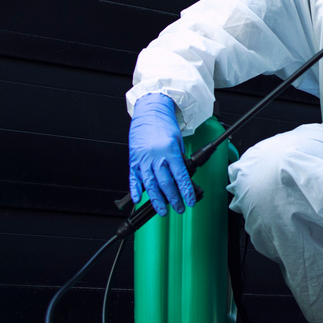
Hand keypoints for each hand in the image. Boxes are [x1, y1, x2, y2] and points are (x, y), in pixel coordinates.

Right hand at [128, 94, 196, 215]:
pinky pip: (134, 179)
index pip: (181, 177)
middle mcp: (156, 157)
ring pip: (150, 185)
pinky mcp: (133, 160)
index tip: (189, 202)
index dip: (185, 192)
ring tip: (162, 210)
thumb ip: (179, 160)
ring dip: (156, 200)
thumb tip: (182, 177)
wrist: (149, 112)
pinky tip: (139, 200)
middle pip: (166, 184)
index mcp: (170, 152)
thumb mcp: (177, 142)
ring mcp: (143, 160)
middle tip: (179, 208)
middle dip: (173, 199)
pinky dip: (135, 190)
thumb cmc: (164, 125)